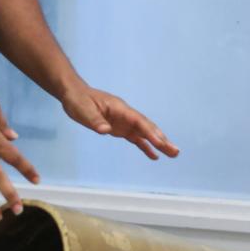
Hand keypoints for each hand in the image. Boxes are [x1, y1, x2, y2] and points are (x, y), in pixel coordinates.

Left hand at [61, 85, 178, 160]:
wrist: (74, 94)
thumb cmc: (78, 100)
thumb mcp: (83, 111)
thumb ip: (95, 121)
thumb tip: (105, 131)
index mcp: (120, 108)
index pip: (139, 121)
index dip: (150, 132)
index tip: (161, 143)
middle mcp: (126, 115)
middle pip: (147, 127)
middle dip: (162, 139)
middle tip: (175, 151)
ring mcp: (124, 121)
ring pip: (145, 133)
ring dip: (159, 143)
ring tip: (173, 154)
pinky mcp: (120, 128)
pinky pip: (136, 138)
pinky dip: (145, 146)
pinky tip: (154, 156)